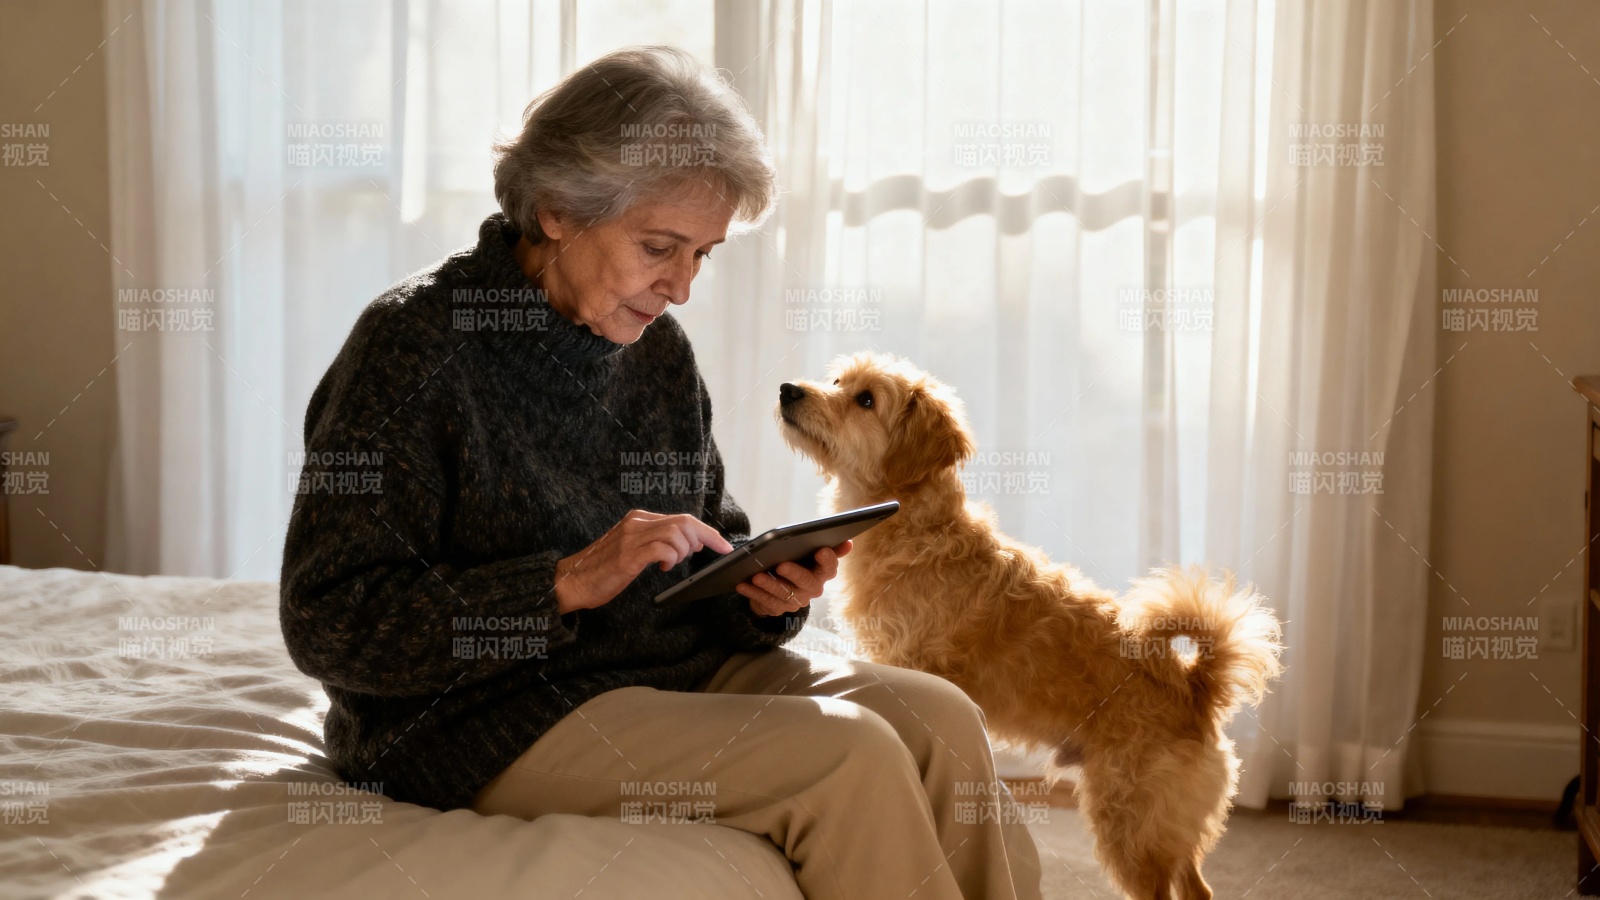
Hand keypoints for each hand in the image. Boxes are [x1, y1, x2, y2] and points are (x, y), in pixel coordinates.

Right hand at [555, 510, 733, 613]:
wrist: (572, 580)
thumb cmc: (603, 569)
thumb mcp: (633, 549)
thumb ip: (657, 542)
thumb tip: (690, 544)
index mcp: (639, 519)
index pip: (682, 518)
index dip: (707, 531)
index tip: (724, 545)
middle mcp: (636, 523)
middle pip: (684, 521)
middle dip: (705, 539)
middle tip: (704, 555)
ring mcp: (631, 538)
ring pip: (676, 533)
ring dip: (684, 551)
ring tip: (672, 563)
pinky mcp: (628, 556)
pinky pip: (662, 549)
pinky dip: (670, 559)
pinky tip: (662, 568)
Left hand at [737, 540, 851, 616]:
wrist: (781, 588)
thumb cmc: (798, 563)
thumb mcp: (811, 554)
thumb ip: (829, 548)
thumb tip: (848, 542)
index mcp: (822, 573)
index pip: (830, 567)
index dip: (827, 560)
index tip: (821, 550)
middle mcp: (812, 589)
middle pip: (806, 582)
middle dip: (794, 574)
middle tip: (781, 565)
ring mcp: (795, 601)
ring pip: (783, 593)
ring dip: (769, 585)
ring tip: (756, 575)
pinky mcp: (778, 609)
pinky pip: (765, 602)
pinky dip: (753, 592)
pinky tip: (742, 584)